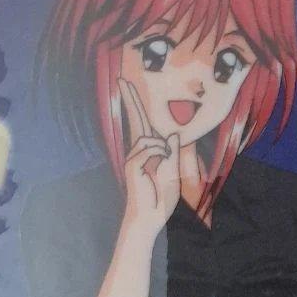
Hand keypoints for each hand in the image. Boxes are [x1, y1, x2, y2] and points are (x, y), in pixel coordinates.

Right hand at [119, 77, 179, 236]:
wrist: (150, 218)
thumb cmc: (161, 200)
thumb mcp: (173, 174)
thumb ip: (172, 154)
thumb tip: (170, 134)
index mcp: (149, 152)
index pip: (144, 124)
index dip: (137, 106)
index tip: (129, 88)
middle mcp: (139, 151)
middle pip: (135, 119)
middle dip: (130, 99)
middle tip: (122, 79)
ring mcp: (134, 157)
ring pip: (147, 137)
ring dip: (160, 147)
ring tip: (164, 165)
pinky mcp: (132, 165)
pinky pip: (147, 148)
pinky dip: (158, 152)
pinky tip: (160, 163)